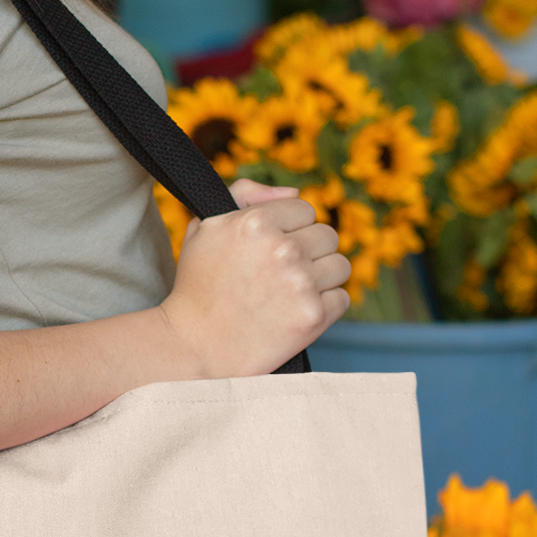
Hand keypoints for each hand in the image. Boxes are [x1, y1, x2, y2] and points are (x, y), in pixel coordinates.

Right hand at [159, 180, 351, 377]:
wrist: (195, 345)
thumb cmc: (199, 284)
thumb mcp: (208, 226)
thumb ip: (247, 194)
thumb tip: (294, 191)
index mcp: (256, 221)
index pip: (305, 208)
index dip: (290, 228)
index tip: (272, 248)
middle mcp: (283, 248)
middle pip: (327, 236)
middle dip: (309, 251)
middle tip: (281, 273)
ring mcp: (301, 283)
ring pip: (340, 265)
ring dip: (321, 278)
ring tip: (291, 292)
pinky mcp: (313, 316)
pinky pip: (342, 299)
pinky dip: (325, 306)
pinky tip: (297, 311)